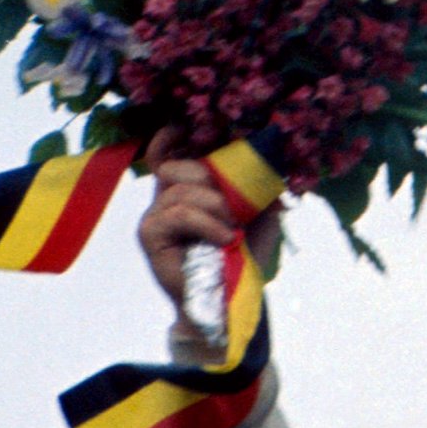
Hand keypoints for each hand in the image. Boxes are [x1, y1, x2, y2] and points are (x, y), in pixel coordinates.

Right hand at [137, 128, 281, 328]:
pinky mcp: (150, 235)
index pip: (163, 154)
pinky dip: (205, 222)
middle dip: (208, 177)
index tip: (182, 126)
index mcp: (185, 191)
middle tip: (234, 204)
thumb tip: (276, 173)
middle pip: (174, 168)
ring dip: (215, 206)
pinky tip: (223, 238)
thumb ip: (264, 193)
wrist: (227, 301)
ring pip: (180, 191)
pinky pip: (178, 213)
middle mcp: (164, 201)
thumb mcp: (259, 220)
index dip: (168, 138)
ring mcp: (154, 217)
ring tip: (232, 228)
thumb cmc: (239, 260)